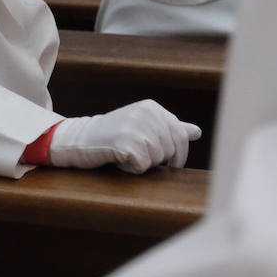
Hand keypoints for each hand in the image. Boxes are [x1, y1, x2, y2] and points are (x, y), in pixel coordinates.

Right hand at [48, 100, 201, 172]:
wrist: (79, 138)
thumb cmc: (113, 135)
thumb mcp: (143, 126)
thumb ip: (170, 128)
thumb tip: (196, 131)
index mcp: (152, 108)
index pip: (180, 136)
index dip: (176, 154)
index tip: (165, 161)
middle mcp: (146, 114)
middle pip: (170, 151)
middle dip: (156, 159)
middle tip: (135, 153)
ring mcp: (136, 127)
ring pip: (157, 160)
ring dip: (143, 164)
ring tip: (125, 153)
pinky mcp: (126, 143)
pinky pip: (143, 167)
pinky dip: (132, 169)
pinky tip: (119, 159)